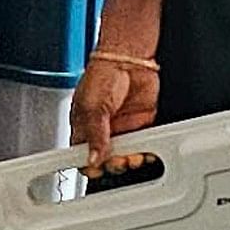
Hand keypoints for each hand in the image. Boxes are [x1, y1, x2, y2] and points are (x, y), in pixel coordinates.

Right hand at [71, 50, 158, 165]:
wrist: (128, 59)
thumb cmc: (102, 75)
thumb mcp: (92, 107)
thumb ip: (94, 135)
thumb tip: (92, 158)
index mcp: (84, 128)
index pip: (82, 155)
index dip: (89, 166)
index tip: (96, 170)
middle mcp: (103, 131)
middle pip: (106, 160)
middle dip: (113, 164)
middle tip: (118, 160)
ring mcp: (122, 129)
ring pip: (126, 155)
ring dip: (130, 160)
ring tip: (134, 157)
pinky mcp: (140, 125)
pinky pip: (144, 144)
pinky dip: (147, 151)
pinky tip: (147, 153)